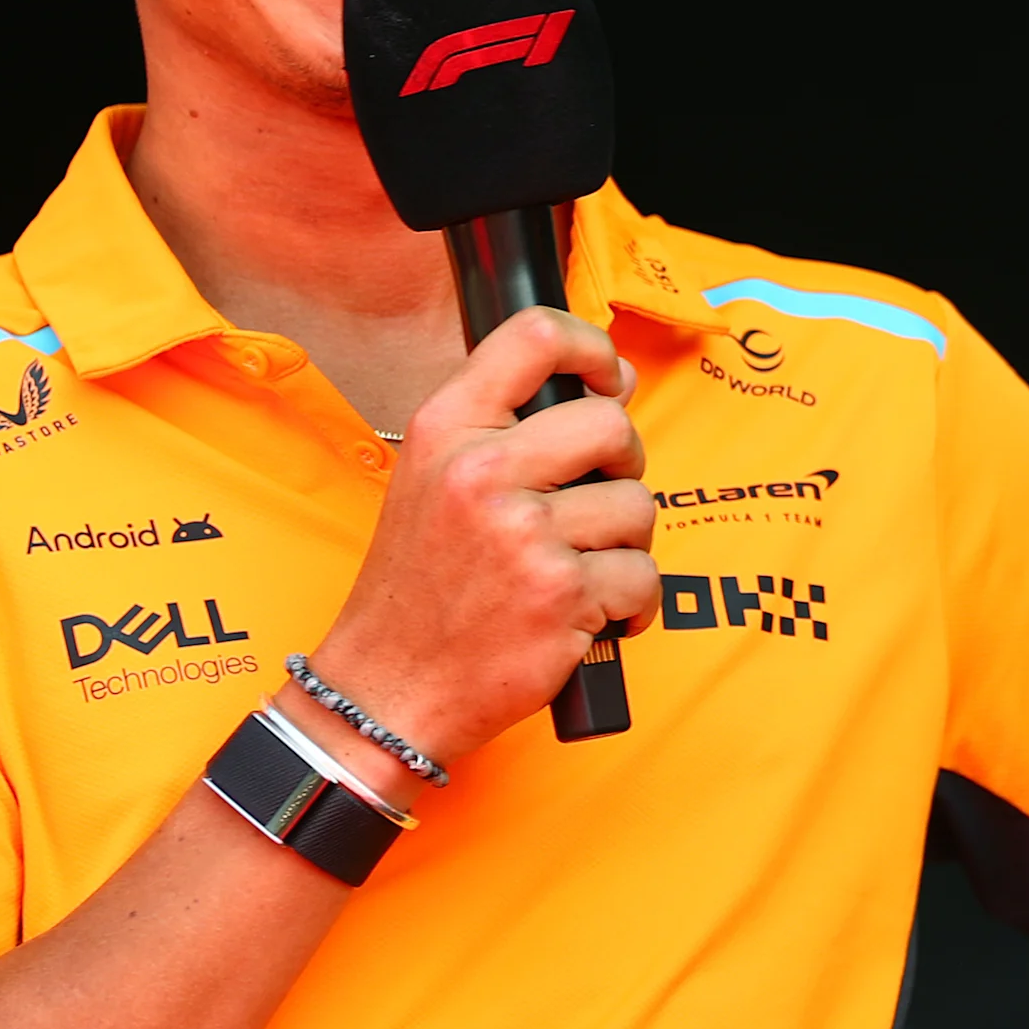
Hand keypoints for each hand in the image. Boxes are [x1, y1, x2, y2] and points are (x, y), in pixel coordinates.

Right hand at [302, 308, 656, 768]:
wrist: (385, 690)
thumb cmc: (417, 588)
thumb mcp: (429, 479)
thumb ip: (500, 430)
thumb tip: (608, 387)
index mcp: (446, 430)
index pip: (536, 338)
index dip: (594, 349)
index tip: (610, 377)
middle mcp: (483, 472)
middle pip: (612, 425)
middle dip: (624, 464)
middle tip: (597, 498)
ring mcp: (525, 535)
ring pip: (637, 506)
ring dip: (625, 543)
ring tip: (579, 568)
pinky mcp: (562, 595)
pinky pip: (643, 577)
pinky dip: (631, 603)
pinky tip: (591, 614)